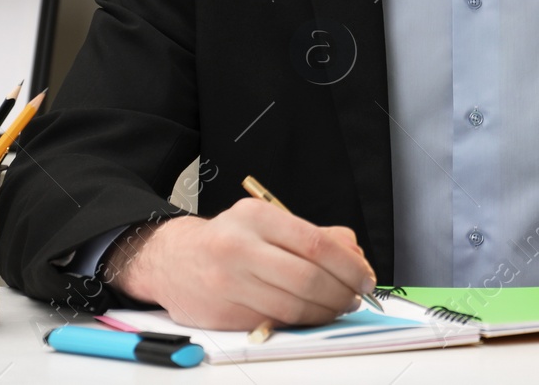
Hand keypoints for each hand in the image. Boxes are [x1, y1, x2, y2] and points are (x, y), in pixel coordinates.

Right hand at [102, 199, 376, 330]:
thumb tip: (355, 255)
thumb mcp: (269, 221)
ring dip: (325, 312)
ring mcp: (229, 283)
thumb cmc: (228, 240)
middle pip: (308, 278)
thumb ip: (315, 234)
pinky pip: (274, 321)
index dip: (349, 266)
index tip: (366, 277)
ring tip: (337, 307)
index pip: (316, 244)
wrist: (172, 260)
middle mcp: (240, 247)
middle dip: (342, 292)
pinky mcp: (224, 313)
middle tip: (355, 297)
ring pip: (293, 306)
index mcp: (257, 217)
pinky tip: (311, 315)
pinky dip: (301, 322)